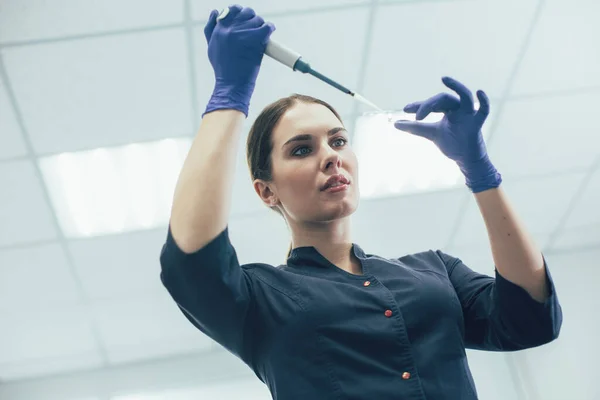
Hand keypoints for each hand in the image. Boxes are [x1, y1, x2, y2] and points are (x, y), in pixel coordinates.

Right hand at [203, 5, 274, 116]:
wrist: (232, 84)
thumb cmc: (223, 69)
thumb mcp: (211, 47)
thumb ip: (211, 29)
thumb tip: (215, 12)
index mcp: (219, 29)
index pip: (231, 10)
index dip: (239, 12)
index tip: (244, 19)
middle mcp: (230, 29)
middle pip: (246, 12)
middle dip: (251, 19)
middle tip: (253, 29)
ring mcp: (243, 33)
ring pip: (257, 20)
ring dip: (260, 26)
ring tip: (260, 36)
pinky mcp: (255, 40)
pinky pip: (266, 26)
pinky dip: (270, 28)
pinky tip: (269, 33)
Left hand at [393, 77, 501, 192]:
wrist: (464, 159)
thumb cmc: (451, 143)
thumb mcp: (431, 134)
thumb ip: (414, 128)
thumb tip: (395, 123)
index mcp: (448, 109)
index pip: (433, 102)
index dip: (419, 105)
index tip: (406, 110)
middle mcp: (459, 108)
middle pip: (444, 99)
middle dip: (428, 105)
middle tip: (416, 116)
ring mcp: (469, 114)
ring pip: (464, 96)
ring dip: (456, 86)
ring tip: (444, 78)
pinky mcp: (476, 123)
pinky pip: (484, 110)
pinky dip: (484, 101)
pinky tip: (480, 92)